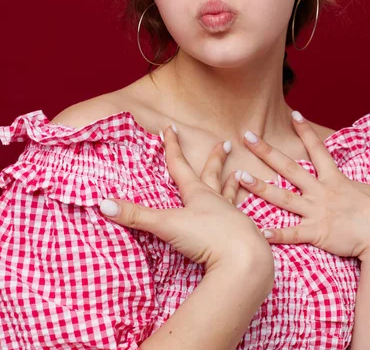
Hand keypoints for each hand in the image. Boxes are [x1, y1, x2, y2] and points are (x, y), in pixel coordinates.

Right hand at [99, 126, 273, 276]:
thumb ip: (136, 216)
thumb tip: (103, 204)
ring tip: (241, 175)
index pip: (180, 165)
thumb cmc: (207, 237)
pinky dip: (243, 216)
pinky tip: (248, 218)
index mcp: (197, 193)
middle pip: (213, 174)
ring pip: (231, 195)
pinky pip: (242, 221)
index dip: (172, 146)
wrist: (244, 260)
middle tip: (225, 143)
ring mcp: (232, 218)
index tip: (170, 128)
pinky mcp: (243, 236)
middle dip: (215, 158)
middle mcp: (217, 201)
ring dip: (233, 185)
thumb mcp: (167, 225)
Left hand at [235, 113, 369, 261]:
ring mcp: (317, 211)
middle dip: (266, 151)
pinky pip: (292, 234)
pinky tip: (258, 231)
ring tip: (240, 177)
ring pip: (282, 197)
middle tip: (247, 136)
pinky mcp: (316, 232)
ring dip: (260, 187)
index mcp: (336, 179)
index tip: (293, 114)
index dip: (305, 131)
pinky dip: (275, 234)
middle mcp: (321, 191)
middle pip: (288, 167)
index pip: (318, 149)